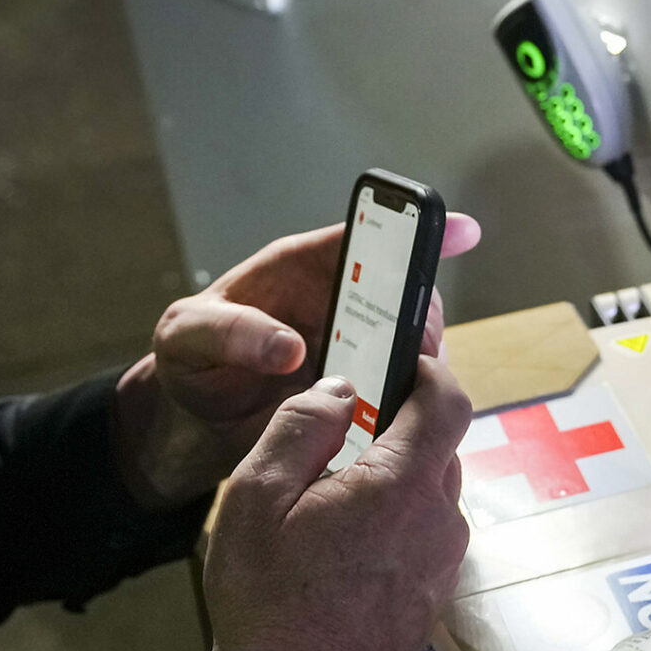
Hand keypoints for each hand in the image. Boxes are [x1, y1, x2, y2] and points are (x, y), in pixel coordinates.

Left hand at [112, 216, 481, 509]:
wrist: (195, 420)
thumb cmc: (191, 361)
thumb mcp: (189, 337)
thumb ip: (231, 333)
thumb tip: (288, 347)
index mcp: (302, 270)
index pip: (365, 238)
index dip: (414, 231)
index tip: (461, 230)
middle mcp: (340, 304)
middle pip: (407, 294)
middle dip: (422, 317)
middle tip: (413, 351)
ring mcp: (358, 347)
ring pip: (416, 344)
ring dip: (420, 367)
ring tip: (393, 393)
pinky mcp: (365, 390)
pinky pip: (406, 390)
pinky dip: (411, 404)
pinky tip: (395, 419)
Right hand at [203, 358, 473, 650]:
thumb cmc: (266, 597)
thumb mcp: (256, 494)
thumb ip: (303, 426)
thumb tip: (342, 391)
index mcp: (400, 486)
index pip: (449, 402)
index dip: (433, 370)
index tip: (407, 361)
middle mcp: (439, 522)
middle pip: (441, 448)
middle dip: (404, 428)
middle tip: (350, 429)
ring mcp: (443, 564)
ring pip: (435, 493)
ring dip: (399, 478)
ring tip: (338, 493)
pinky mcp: (434, 597)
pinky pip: (428, 536)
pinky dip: (400, 521)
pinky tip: (349, 542)